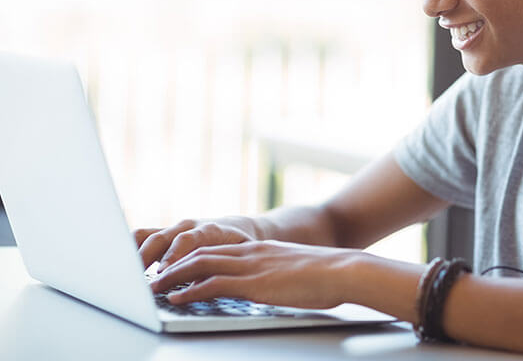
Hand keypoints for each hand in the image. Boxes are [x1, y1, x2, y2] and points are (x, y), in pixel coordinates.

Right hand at [135, 219, 255, 271]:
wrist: (239, 227)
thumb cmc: (240, 244)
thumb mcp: (239, 255)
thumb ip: (220, 266)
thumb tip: (201, 285)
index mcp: (209, 230)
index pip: (188, 240)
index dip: (174, 255)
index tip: (164, 272)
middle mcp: (188, 226)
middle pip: (161, 237)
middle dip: (146, 258)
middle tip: (136, 279)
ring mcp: (174, 229)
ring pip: (146, 235)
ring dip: (133, 254)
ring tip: (123, 275)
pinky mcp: (164, 234)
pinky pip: (142, 237)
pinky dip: (130, 249)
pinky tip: (124, 267)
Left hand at [148, 240, 357, 309]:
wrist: (344, 270)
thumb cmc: (328, 275)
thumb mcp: (296, 269)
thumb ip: (278, 274)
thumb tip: (275, 286)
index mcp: (260, 249)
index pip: (216, 249)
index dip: (191, 257)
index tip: (173, 266)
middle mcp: (251, 252)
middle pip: (201, 253)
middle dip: (173, 264)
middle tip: (152, 275)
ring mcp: (252, 266)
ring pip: (200, 266)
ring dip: (173, 277)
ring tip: (154, 287)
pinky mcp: (254, 284)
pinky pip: (213, 285)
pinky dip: (190, 291)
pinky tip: (176, 299)